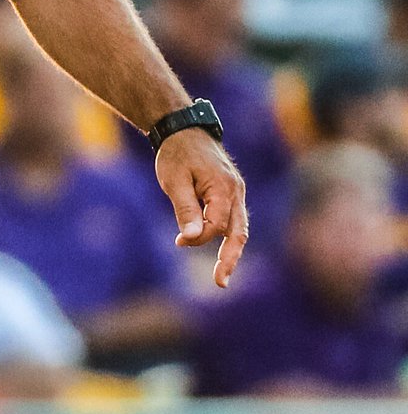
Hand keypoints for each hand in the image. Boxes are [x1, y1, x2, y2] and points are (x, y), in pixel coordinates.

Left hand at [154, 129, 247, 288]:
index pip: (216, 225)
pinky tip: (221, 252)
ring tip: (222, 276)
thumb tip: (190, 239)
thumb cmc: (177, 154)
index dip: (198, 237)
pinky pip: (234, 220)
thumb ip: (185, 209)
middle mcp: (236, 192)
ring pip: (240, 228)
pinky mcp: (232, 194)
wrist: (184, 130)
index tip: (179, 241)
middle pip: (239, 232)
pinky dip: (227, 236)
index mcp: (223, 188)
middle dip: (230, 259)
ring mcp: (237, 192)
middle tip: (220, 283)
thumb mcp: (174, 180)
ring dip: (232, 252)